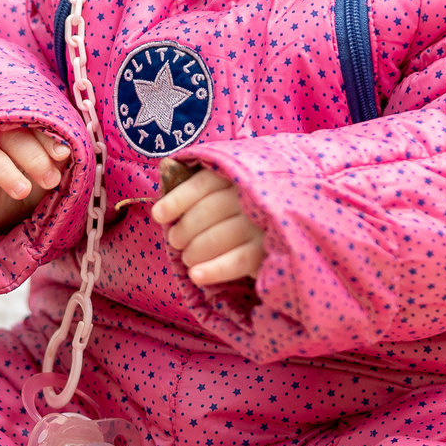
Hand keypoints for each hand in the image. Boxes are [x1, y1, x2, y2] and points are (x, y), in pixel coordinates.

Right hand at [0, 128, 71, 229]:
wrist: (12, 210)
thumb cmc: (36, 180)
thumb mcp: (53, 171)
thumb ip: (59, 160)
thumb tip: (68, 151)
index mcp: (25, 132)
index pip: (34, 125)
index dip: (47, 138)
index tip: (63, 155)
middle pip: (10, 137)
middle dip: (33, 157)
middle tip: (50, 180)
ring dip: (5, 172)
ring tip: (23, 191)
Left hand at [149, 168, 265, 285]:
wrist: (287, 229)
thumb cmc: (244, 210)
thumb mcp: (226, 190)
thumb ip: (199, 184)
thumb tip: (166, 170)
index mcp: (240, 176)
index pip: (204, 183)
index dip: (178, 199)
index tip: (158, 215)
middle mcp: (253, 195)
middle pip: (210, 209)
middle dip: (185, 228)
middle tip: (175, 241)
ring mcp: (264, 223)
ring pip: (221, 236)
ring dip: (196, 250)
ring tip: (187, 258)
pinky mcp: (269, 250)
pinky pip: (238, 261)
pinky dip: (214, 269)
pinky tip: (196, 275)